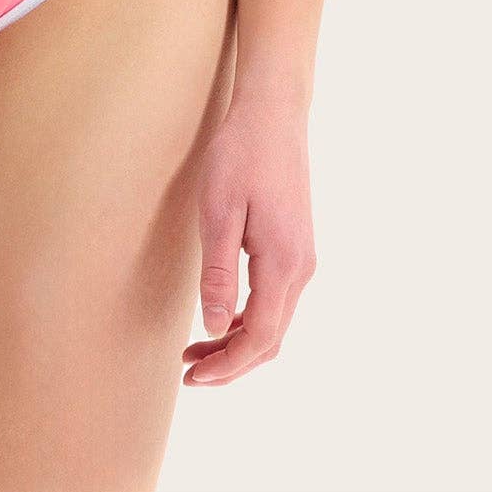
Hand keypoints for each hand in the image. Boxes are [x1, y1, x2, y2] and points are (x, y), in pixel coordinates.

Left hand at [182, 94, 316, 387]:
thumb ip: (218, 273)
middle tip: (189, 372)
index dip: (227, 365)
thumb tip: (213, 328)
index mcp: (283, 263)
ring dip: (239, 343)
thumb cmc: (240, 155)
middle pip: (270, 338)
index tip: (193, 378)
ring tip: (198, 351)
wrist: (273, 114)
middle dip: (231, 363)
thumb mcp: (219, 211)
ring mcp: (302, 258)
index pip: (259, 337)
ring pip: (275, 322)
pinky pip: (276, 301)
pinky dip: (249, 320)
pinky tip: (221, 316)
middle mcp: (301, 268)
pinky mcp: (296, 248)